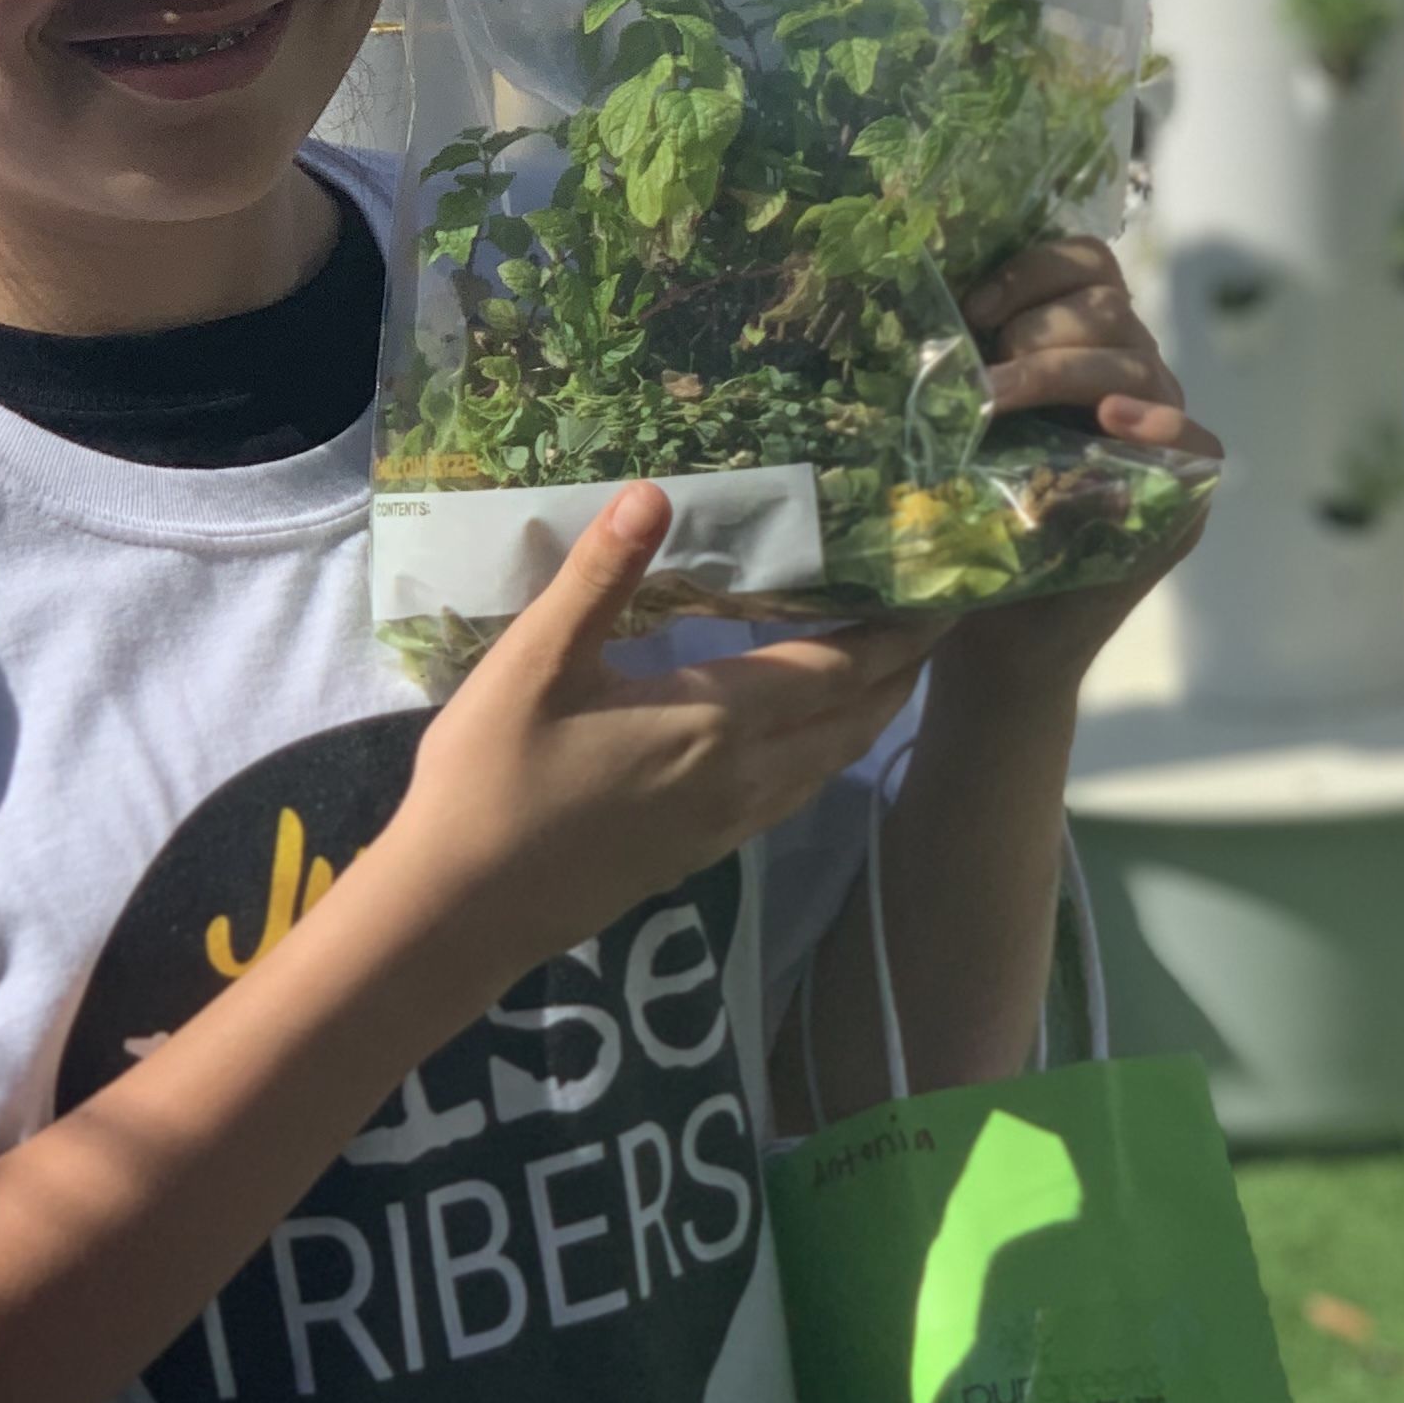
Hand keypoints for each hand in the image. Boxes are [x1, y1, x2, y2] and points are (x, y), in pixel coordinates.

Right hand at [387, 484, 933, 980]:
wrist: (463, 909)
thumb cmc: (491, 779)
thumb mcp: (535, 664)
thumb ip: (599, 579)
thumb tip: (654, 493)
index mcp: (714, 720)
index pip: (836, 669)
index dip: (896, 632)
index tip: (940, 594)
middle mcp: (743, 775)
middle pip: (854, 719)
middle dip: (903, 670)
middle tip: (935, 622)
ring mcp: (726, 822)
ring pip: (831, 763)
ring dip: (872, 714)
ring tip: (892, 670)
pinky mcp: (702, 852)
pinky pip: (796, 793)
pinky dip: (829, 753)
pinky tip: (812, 737)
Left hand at [951, 235, 1222, 685]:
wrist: (994, 633)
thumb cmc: (968, 521)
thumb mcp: (955, 429)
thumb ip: (961, 367)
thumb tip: (909, 302)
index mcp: (1081, 344)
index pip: (1084, 264)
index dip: (1031, 270)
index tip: (970, 309)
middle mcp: (1129, 377)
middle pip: (1106, 308)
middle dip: (1035, 335)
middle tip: (978, 385)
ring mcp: (1160, 435)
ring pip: (1133, 364)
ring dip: (1059, 374)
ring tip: (996, 405)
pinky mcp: (1182, 496)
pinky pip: (1198, 443)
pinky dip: (1161, 426)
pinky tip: (1116, 425)